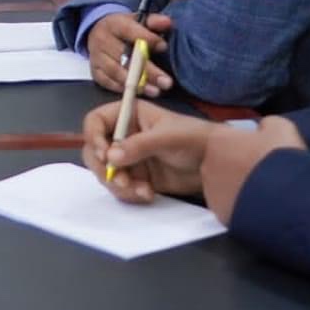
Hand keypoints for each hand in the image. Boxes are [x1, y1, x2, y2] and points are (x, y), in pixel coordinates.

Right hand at [81, 99, 211, 202]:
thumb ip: (138, 145)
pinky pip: (122, 187)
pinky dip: (130, 193)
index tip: (105, 155)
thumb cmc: (192, 138)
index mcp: (128, 115)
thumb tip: (110, 158)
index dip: (94, 137)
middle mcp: (123, 135)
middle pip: (95, 150)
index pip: (95, 121)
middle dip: (105, 168)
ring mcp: (129, 158)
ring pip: (107, 172)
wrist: (215, 163)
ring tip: (140, 190)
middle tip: (120, 181)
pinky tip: (148, 194)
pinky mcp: (137, 177)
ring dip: (119, 185)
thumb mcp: (166, 137)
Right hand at [85, 12, 175, 95]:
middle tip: (166, 82)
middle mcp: (101, 40)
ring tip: (156, 91)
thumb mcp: (138, 20)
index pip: (130, 31)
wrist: (98, 33)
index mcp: (113, 24)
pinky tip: (140, 92)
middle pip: (125, 56)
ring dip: (137, 83)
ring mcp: (96, 57)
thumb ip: (153, 22)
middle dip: (148, 70)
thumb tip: (167, 22)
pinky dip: (124, 88)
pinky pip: (109, 82)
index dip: (147, 39)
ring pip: (116, 72)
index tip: (164, 47)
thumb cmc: (124, 29)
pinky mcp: (95, 72)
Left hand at [200, 115, 303, 224]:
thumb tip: (264, 129)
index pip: (230, 139)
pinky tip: (261, 208)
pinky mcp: (220, 214)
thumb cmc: (280, 157)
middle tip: (265, 174)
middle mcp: (208, 164)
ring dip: (240, 188)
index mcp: (218, 140)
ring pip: (225, 186)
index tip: (264, 154)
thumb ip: (267, 125)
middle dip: (241, 168)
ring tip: (265, 193)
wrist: (285, 198)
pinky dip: (242, 207)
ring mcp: (211, 192)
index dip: (249, 146)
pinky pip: (231, 207)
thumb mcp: (281, 127)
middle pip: (224, 163)